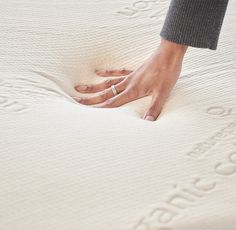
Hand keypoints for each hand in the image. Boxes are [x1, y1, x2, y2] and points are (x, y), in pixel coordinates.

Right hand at [73, 38, 187, 120]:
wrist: (169, 54)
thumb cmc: (167, 73)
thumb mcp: (162, 94)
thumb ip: (154, 108)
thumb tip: (147, 123)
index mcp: (133, 91)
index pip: (112, 102)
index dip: (100, 108)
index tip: (87, 112)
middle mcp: (127, 84)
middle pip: (105, 93)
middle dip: (91, 98)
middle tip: (76, 100)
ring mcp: (129, 76)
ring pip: (107, 83)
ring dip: (94, 86)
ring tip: (80, 87)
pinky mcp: (133, 71)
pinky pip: (117, 72)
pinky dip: (107, 73)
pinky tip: (99, 72)